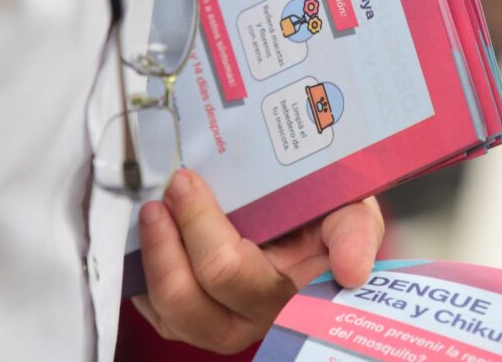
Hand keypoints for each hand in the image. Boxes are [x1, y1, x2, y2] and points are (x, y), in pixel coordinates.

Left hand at [132, 168, 383, 353]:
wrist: (320, 218)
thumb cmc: (332, 214)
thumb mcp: (355, 212)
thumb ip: (356, 234)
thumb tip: (352, 269)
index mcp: (291, 294)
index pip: (230, 273)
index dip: (200, 228)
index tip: (187, 180)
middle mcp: (254, 317)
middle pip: (191, 299)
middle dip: (168, 240)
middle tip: (168, 188)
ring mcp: (222, 321)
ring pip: (171, 313)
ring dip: (153, 259)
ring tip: (151, 211)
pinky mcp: (196, 318)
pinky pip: (159, 313)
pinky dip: (144, 278)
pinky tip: (147, 241)